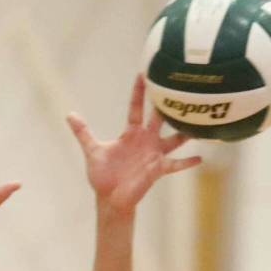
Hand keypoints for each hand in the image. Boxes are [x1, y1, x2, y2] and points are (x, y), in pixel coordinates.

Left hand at [67, 75, 201, 213]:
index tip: (144, 73)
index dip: (139, 92)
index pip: (136, 107)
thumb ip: (83, 133)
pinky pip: (175, 164)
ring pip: (175, 138)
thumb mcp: (92, 151)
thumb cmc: (103, 175)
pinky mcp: (158, 169)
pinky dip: (187, 162)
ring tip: (201, 119)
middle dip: (169, 103)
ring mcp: (154, 153)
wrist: (109, 197)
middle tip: (182, 86)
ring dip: (186, 130)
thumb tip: (69, 114)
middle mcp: (146, 139)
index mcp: (131, 133)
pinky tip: (200, 158)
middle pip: (160, 117)